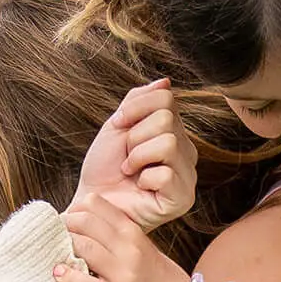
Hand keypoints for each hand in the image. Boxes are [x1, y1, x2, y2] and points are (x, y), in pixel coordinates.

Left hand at [58, 196, 192, 281]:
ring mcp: (122, 275)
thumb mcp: (146, 250)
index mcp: (135, 234)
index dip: (75, 210)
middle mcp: (129, 250)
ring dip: (64, 249)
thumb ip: (121, 238)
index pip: (97, 206)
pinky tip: (59, 274)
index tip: (68, 220)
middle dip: (66, 227)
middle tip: (57, 237)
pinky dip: (67, 276)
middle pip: (85, 223)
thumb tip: (86, 227)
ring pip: (83, 247)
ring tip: (58, 254)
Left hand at [72, 80, 195, 231]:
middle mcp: (186, 152)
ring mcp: (188, 176)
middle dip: (135, 137)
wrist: (92, 200)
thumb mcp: (118, 125)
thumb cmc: (104, 167)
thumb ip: (140, 100)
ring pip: (168, 143)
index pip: (166, 98)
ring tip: (131, 171)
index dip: (135, 109)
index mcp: (174, 131)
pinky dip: (144, 179)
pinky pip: (166, 174)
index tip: (119, 125)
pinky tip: (140, 188)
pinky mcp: (182, 199)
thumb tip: (165, 81)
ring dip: (138, 157)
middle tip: (127, 158)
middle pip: (166, 120)